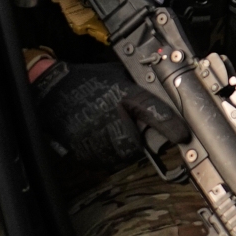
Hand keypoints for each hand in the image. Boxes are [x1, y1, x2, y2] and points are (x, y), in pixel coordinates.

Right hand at [34, 61, 161, 168]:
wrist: (51, 94)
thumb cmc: (86, 81)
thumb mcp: (118, 76)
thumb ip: (139, 88)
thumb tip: (164, 94)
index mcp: (123, 96)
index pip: (154, 112)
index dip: (171, 125)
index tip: (183, 135)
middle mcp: (112, 119)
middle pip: (139, 144)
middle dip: (139, 140)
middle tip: (131, 129)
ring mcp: (97, 139)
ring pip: (123, 155)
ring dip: (124, 147)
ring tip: (112, 130)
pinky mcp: (86, 152)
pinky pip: (106, 160)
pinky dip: (108, 152)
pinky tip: (100, 136)